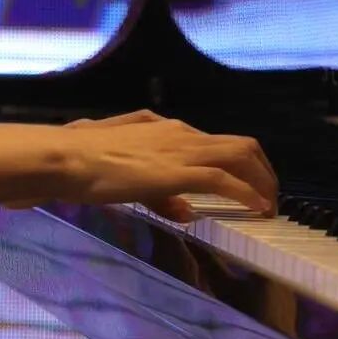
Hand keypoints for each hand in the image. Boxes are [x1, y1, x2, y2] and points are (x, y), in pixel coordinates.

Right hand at [3, 110, 277, 220]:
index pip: (215, 142)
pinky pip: (225, 180)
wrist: (68, 157)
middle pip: (240, 144)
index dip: (237, 165)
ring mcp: (181, 149)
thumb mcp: (125, 173)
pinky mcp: (178, 171)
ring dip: (262, 181)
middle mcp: (179, 133)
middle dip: (261, 170)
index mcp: (165, 129)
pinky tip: (257, 209)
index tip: (246, 185)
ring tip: (270, 205)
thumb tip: (184, 210)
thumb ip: (158, 192)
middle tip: (268, 196)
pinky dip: (247, 193)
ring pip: (240, 156)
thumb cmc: (84, 161)